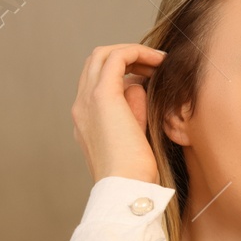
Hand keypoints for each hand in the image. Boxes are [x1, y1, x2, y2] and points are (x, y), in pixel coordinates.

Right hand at [70, 43, 166, 184]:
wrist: (125, 188)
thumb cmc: (135, 173)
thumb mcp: (134, 135)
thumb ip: (133, 109)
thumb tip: (138, 85)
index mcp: (86, 119)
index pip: (96, 81)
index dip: (123, 72)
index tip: (150, 76)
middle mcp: (81, 106)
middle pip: (95, 63)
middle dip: (126, 57)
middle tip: (155, 65)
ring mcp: (88, 100)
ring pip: (102, 55)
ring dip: (132, 52)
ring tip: (159, 61)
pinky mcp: (102, 95)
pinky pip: (117, 58)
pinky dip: (137, 52)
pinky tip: (159, 61)